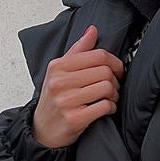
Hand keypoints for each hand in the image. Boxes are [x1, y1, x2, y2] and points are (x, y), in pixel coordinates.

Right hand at [31, 24, 124, 148]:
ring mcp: (66, 101)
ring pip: (106, 87)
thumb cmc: (54, 99)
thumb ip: (78, 50)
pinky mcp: (74, 119)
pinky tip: (106, 108)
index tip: (117, 69)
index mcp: (58, 66)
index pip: (97, 55)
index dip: (114, 62)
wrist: (42, 130)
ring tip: (109, 98)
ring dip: (114, 94)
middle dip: (115, 80)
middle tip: (113, 87)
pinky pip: (104, 106)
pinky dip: (110, 107)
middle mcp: (60, 82)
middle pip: (104, 71)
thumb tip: (92, 30)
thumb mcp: (60, 72)